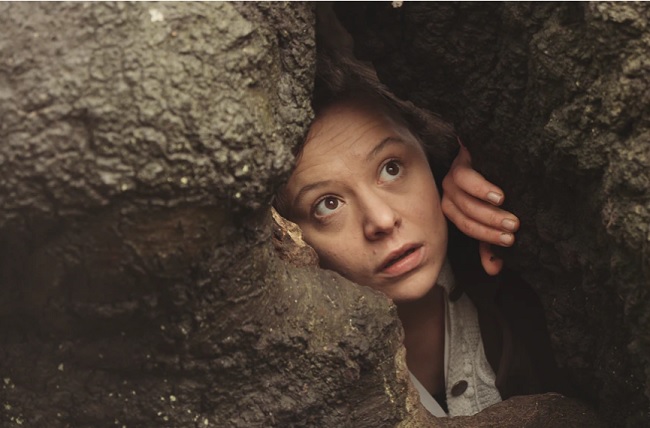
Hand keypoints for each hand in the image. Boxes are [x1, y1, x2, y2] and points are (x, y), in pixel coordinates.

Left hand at [441, 145, 519, 275]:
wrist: (500, 152)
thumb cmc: (496, 190)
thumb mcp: (494, 216)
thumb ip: (490, 242)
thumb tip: (493, 270)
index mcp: (455, 209)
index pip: (466, 227)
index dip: (486, 237)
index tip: (509, 242)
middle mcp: (451, 192)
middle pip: (464, 213)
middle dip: (490, 223)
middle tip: (514, 227)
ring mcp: (454, 174)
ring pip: (462, 196)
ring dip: (486, 208)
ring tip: (507, 212)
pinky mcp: (461, 158)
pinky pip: (464, 174)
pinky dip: (480, 187)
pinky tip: (497, 195)